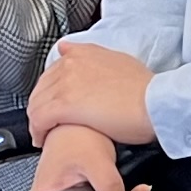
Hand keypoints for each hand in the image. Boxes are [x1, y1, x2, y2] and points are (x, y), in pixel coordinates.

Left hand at [26, 41, 158, 149]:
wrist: (155, 102)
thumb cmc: (146, 89)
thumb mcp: (121, 62)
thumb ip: (96, 58)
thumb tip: (71, 51)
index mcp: (84, 53)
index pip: (52, 71)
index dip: (50, 90)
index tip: (54, 103)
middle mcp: (71, 64)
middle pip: (40, 87)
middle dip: (40, 106)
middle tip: (47, 123)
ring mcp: (66, 84)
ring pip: (36, 103)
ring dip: (37, 121)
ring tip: (43, 134)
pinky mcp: (64, 105)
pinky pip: (38, 119)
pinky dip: (38, 131)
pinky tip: (43, 140)